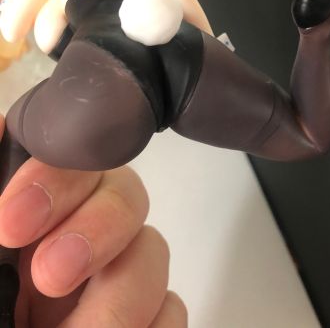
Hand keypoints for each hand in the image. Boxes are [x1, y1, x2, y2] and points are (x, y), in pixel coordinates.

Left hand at [0, 118, 186, 326]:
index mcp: (31, 215)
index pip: (67, 160)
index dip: (54, 178)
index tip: (12, 222)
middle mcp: (75, 236)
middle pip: (124, 193)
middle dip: (98, 226)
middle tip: (51, 275)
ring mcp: (110, 281)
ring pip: (152, 251)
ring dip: (120, 293)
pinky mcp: (138, 321)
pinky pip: (171, 309)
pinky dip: (151, 326)